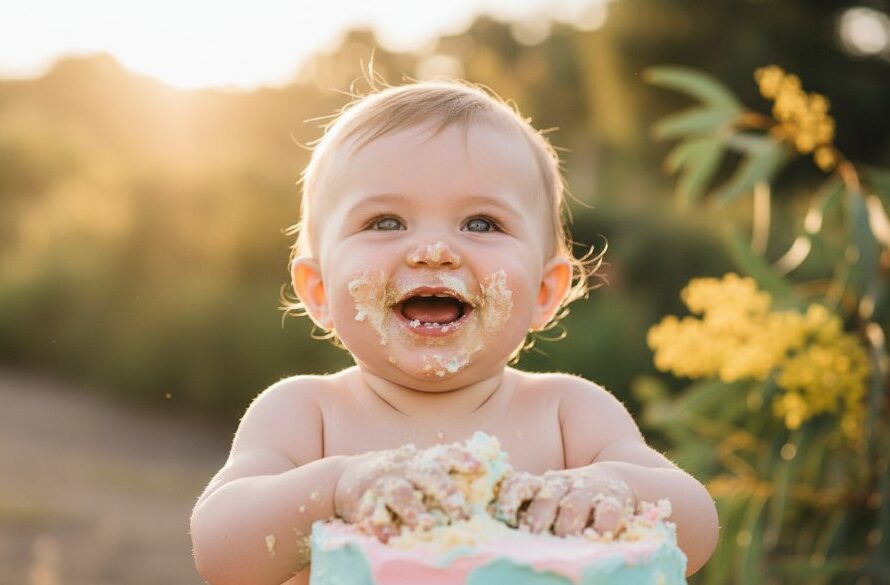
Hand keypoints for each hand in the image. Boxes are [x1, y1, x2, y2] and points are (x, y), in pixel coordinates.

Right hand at [334, 443, 481, 538]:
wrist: (344, 478)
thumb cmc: (393, 476)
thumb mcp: (416, 468)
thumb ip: (443, 472)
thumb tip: (487, 474)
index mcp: (420, 461)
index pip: (445, 455)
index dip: (462, 459)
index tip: (480, 468)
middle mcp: (404, 468)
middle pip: (427, 474)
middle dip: (445, 491)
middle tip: (461, 511)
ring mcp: (383, 483)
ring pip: (400, 492)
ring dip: (414, 509)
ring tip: (426, 524)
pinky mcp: (363, 502)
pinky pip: (372, 514)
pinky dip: (381, 527)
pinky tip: (391, 539)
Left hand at [495, 464, 634, 536]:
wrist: (616, 479)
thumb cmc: (572, 496)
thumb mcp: (549, 497)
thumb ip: (528, 509)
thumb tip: (500, 527)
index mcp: (543, 485)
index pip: (520, 484)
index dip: (510, 497)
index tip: (505, 516)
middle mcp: (563, 485)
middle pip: (546, 498)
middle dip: (538, 518)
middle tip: (533, 534)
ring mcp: (589, 491)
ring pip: (573, 506)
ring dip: (566, 524)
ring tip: (562, 539)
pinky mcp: (614, 501)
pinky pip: (607, 512)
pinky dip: (601, 526)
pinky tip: (596, 537)